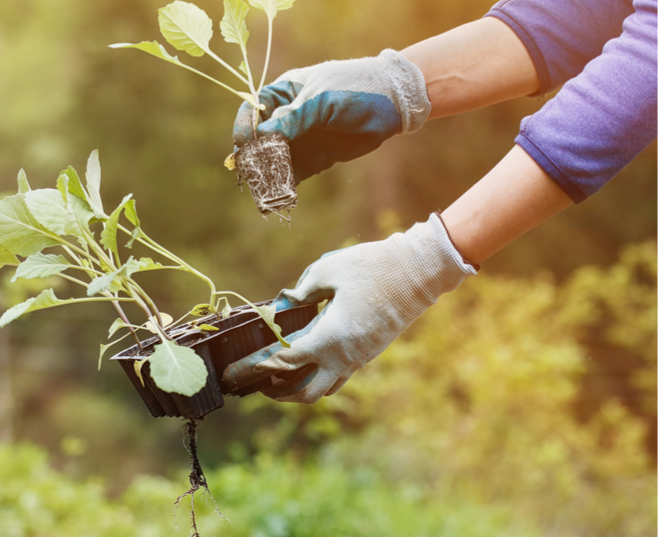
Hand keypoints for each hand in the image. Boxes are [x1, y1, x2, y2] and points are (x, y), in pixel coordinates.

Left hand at [222, 214, 474, 402]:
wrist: (421, 271)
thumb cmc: (373, 267)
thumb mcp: (327, 270)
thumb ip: (301, 291)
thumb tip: (282, 305)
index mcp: (330, 338)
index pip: (284, 362)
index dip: (257, 367)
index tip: (237, 370)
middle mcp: (345, 356)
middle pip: (305, 392)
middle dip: (277, 392)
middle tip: (255, 383)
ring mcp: (360, 358)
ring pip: (325, 389)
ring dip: (298, 390)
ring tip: (276, 379)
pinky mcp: (369, 353)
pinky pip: (339, 376)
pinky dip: (317, 377)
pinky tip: (306, 363)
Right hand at [231, 49, 430, 180]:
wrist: (393, 102)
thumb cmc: (354, 88)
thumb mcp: (321, 100)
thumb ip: (292, 119)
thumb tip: (261, 137)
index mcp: (284, 94)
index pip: (252, 111)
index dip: (245, 127)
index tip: (245, 144)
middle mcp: (286, 118)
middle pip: (259, 139)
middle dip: (254, 156)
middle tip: (253, 172)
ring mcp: (300, 139)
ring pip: (274, 160)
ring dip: (267, 175)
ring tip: (265, 190)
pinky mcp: (314, 159)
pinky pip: (292, 174)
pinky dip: (285, 185)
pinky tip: (281, 196)